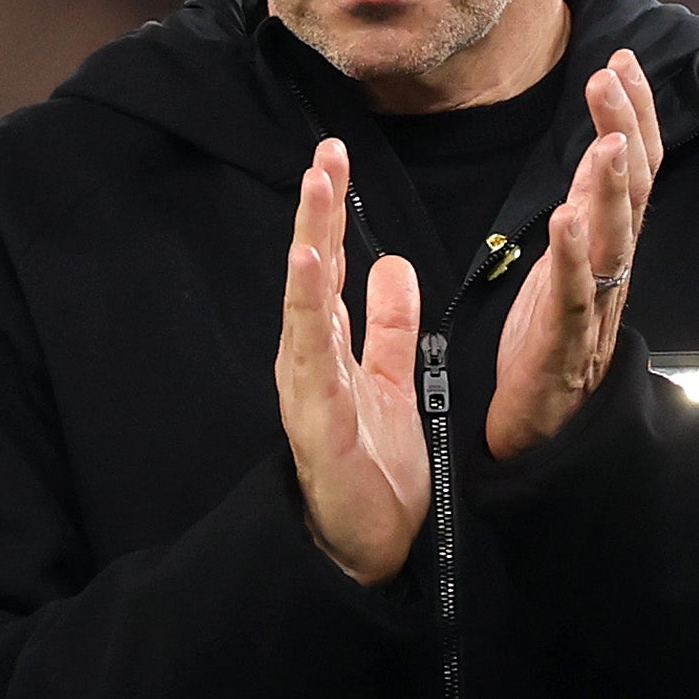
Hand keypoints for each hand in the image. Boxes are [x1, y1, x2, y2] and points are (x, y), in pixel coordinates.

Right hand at [276, 138, 429, 584]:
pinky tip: (305, 262)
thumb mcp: (393, 381)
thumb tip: (391, 263)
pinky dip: (306, 304)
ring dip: (308, 238)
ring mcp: (308, 384)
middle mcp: (311, 357)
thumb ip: (390, 324)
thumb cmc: (375, 471)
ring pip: (304, 298)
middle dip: (317, 210)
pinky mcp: (316, 414)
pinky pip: (312, 351)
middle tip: (326, 152)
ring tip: (315, 185)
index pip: (327, 266)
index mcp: (330, 347)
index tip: (336, 159)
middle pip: (310, 270)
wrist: (370, 547)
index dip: (330, 213)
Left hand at [487, 49, 662, 458]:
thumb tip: (606, 137)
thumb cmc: (553, 337)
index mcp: (608, 243)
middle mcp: (612, 267)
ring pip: (613, 238)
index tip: (622, 59)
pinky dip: (571, 256)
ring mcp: (595, 304)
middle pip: (631, 189)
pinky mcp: (566, 342)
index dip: (633, 113)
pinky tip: (565, 217)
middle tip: (612, 75)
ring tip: (607, 138)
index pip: (632, 167)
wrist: (546, 427)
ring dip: (610, 185)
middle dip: (625, 128)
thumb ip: (590, 202)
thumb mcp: (571, 256)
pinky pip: (575, 296)